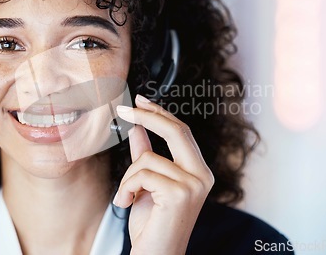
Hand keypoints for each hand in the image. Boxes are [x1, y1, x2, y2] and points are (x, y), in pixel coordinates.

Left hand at [114, 94, 214, 254]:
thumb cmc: (151, 224)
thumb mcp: (145, 183)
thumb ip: (145, 155)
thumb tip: (137, 128)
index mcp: (199, 171)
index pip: (181, 132)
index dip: (159, 113)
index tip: (140, 101)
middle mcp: (202, 176)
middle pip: (176, 131)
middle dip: (147, 116)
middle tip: (123, 109)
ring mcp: (194, 185)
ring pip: (148, 158)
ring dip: (127, 177)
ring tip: (125, 197)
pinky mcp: (180, 195)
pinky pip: (142, 174)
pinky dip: (126, 188)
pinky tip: (125, 203)